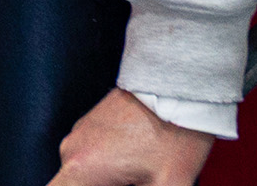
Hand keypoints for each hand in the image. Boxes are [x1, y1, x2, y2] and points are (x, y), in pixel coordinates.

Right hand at [50, 88, 216, 185]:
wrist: (183, 81)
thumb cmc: (177, 128)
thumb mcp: (170, 183)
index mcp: (82, 169)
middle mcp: (72, 149)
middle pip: (74, 184)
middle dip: (103, 185)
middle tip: (132, 181)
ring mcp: (81, 131)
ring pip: (82, 172)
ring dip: (104, 178)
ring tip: (137, 172)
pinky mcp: (93, 121)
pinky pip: (90, 153)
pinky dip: (106, 164)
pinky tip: (135, 161)